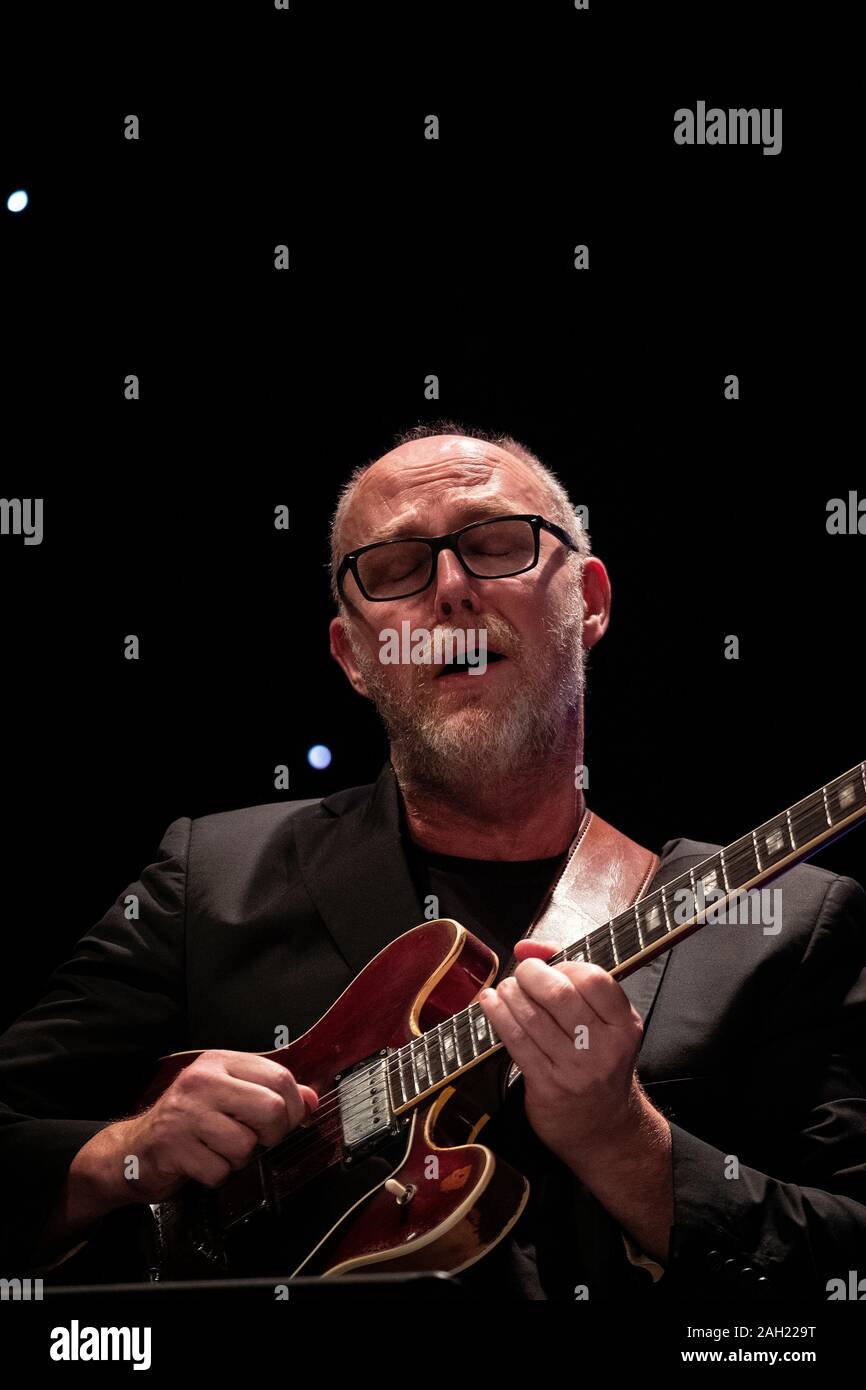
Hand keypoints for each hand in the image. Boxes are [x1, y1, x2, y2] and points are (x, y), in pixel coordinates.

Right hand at [99, 1049, 318, 1204]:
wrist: (135, 1148)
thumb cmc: (188, 1121)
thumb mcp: (230, 1095)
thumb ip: (270, 1093)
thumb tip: (311, 1098)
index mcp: (220, 1062)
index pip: (279, 1076)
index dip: (295, 1106)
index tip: (289, 1120)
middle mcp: (202, 1081)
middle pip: (271, 1109)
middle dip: (272, 1134)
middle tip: (257, 1139)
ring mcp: (185, 1113)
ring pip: (246, 1144)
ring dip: (239, 1158)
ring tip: (220, 1149)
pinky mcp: (173, 1145)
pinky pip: (220, 1170)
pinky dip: (217, 1175)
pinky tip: (202, 1162)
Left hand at [478, 940, 643, 1169]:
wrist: (604, 1129)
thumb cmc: (599, 1063)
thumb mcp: (603, 1023)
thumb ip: (572, 978)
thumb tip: (528, 946)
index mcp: (624, 1025)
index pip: (594, 979)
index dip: (565, 964)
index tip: (551, 966)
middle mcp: (604, 1047)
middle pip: (559, 994)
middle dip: (531, 974)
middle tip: (522, 974)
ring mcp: (575, 1069)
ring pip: (532, 1016)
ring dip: (510, 993)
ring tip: (506, 989)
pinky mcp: (548, 1086)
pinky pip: (515, 1040)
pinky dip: (498, 1015)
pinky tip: (490, 1003)